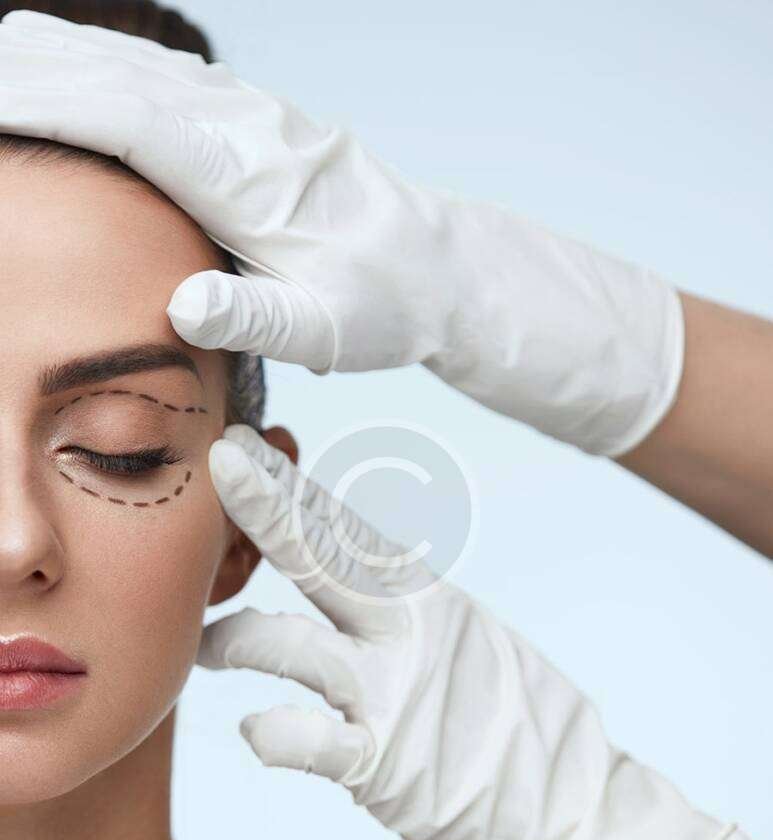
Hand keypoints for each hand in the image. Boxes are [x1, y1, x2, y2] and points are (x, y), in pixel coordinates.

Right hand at [0, 10, 680, 455]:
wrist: (440, 269)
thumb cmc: (384, 304)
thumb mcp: (325, 330)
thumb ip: (253, 316)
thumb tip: (183, 306)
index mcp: (249, 177)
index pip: (128, 121)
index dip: (49, 105)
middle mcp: (247, 130)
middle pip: (122, 76)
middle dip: (39, 72)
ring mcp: (256, 119)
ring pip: (143, 66)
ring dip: (68, 57)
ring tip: (5, 60)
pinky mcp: (261, 125)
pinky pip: (171, 79)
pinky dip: (112, 67)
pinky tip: (85, 68)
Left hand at [196, 422, 772, 839]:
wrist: (578, 809)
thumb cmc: (521, 726)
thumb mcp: (468, 642)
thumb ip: (406, 612)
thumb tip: (354, 580)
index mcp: (428, 600)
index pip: (350, 533)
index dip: (294, 490)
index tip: (249, 452)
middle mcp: (409, 633)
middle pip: (326, 558)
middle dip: (270, 510)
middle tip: (223, 464)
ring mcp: (393, 694)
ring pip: (295, 646)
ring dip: (238, 638)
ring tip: (206, 643)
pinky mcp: (383, 763)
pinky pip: (311, 741)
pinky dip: (276, 733)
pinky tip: (255, 728)